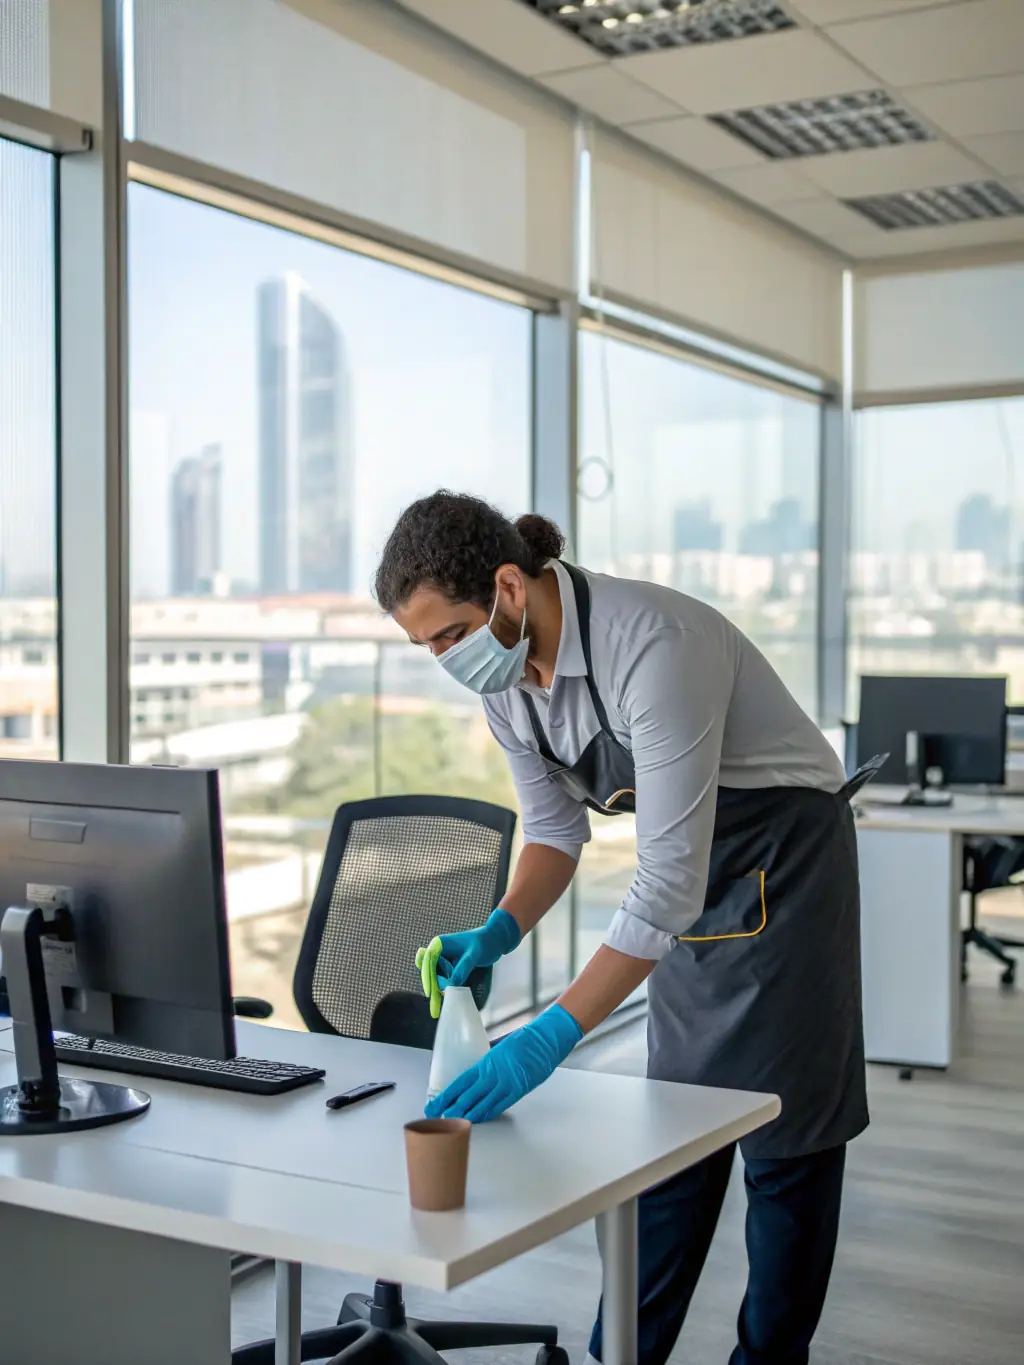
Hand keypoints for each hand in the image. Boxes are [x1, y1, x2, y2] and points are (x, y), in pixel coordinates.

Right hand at [416, 909, 520, 1017]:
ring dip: (438, 988)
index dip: (427, 976)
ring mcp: (444, 959)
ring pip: (435, 976)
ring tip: (438, 1004)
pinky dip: (445, 986)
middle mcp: (439, 951)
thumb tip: (451, 985)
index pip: (428, 961)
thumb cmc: (483, 942)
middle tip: (434, 1004)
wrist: (494, 940)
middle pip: (429, 971)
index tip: (429, 991)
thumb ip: (462, 968)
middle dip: (432, 986)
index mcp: (440, 944)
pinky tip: (446, 996)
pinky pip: (444, 977)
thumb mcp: (472, 955)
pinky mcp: (450, 966)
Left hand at [424, 1004, 582, 1122]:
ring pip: (482, 1105)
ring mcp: (506, 1084)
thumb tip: (479, 1068)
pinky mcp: (518, 1090)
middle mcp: (493, 1074)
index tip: (435, 1104)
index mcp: (486, 1062)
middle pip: (468, 1096)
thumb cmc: (524, 1040)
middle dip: (452, 1108)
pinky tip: (478, 1119)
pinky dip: (487, 1113)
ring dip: (468, 1115)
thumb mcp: (500, 1048)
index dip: (447, 1095)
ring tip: (454, 1123)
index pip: (461, 1082)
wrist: (545, 1040)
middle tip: (439, 1119)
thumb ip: (488, 1061)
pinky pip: (499, 1106)